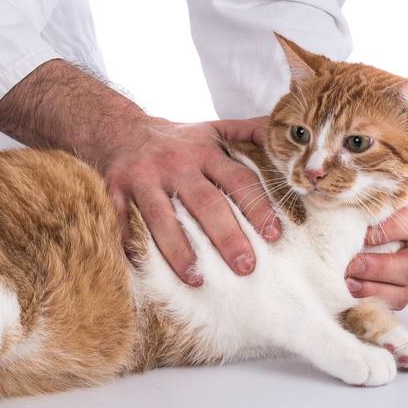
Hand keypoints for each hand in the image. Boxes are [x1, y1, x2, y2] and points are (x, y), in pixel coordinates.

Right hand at [102, 116, 280, 285]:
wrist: (119, 130)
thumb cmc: (176, 139)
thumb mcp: (214, 128)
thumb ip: (251, 133)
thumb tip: (293, 141)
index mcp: (204, 151)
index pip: (237, 179)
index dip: (257, 206)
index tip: (274, 235)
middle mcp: (175, 164)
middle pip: (205, 202)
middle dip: (226, 236)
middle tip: (245, 267)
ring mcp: (143, 179)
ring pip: (162, 218)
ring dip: (180, 251)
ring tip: (197, 279)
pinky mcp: (115, 191)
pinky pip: (123, 223)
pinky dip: (132, 246)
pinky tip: (146, 269)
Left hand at [346, 204, 407, 309]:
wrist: (342, 239)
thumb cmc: (352, 218)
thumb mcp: (358, 207)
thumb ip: (358, 208)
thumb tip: (339, 207)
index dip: (389, 231)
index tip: (364, 234)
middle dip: (378, 267)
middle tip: (352, 265)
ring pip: (403, 292)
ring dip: (372, 289)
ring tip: (347, 282)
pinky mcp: (396, 297)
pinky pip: (389, 307)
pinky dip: (367, 302)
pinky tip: (348, 295)